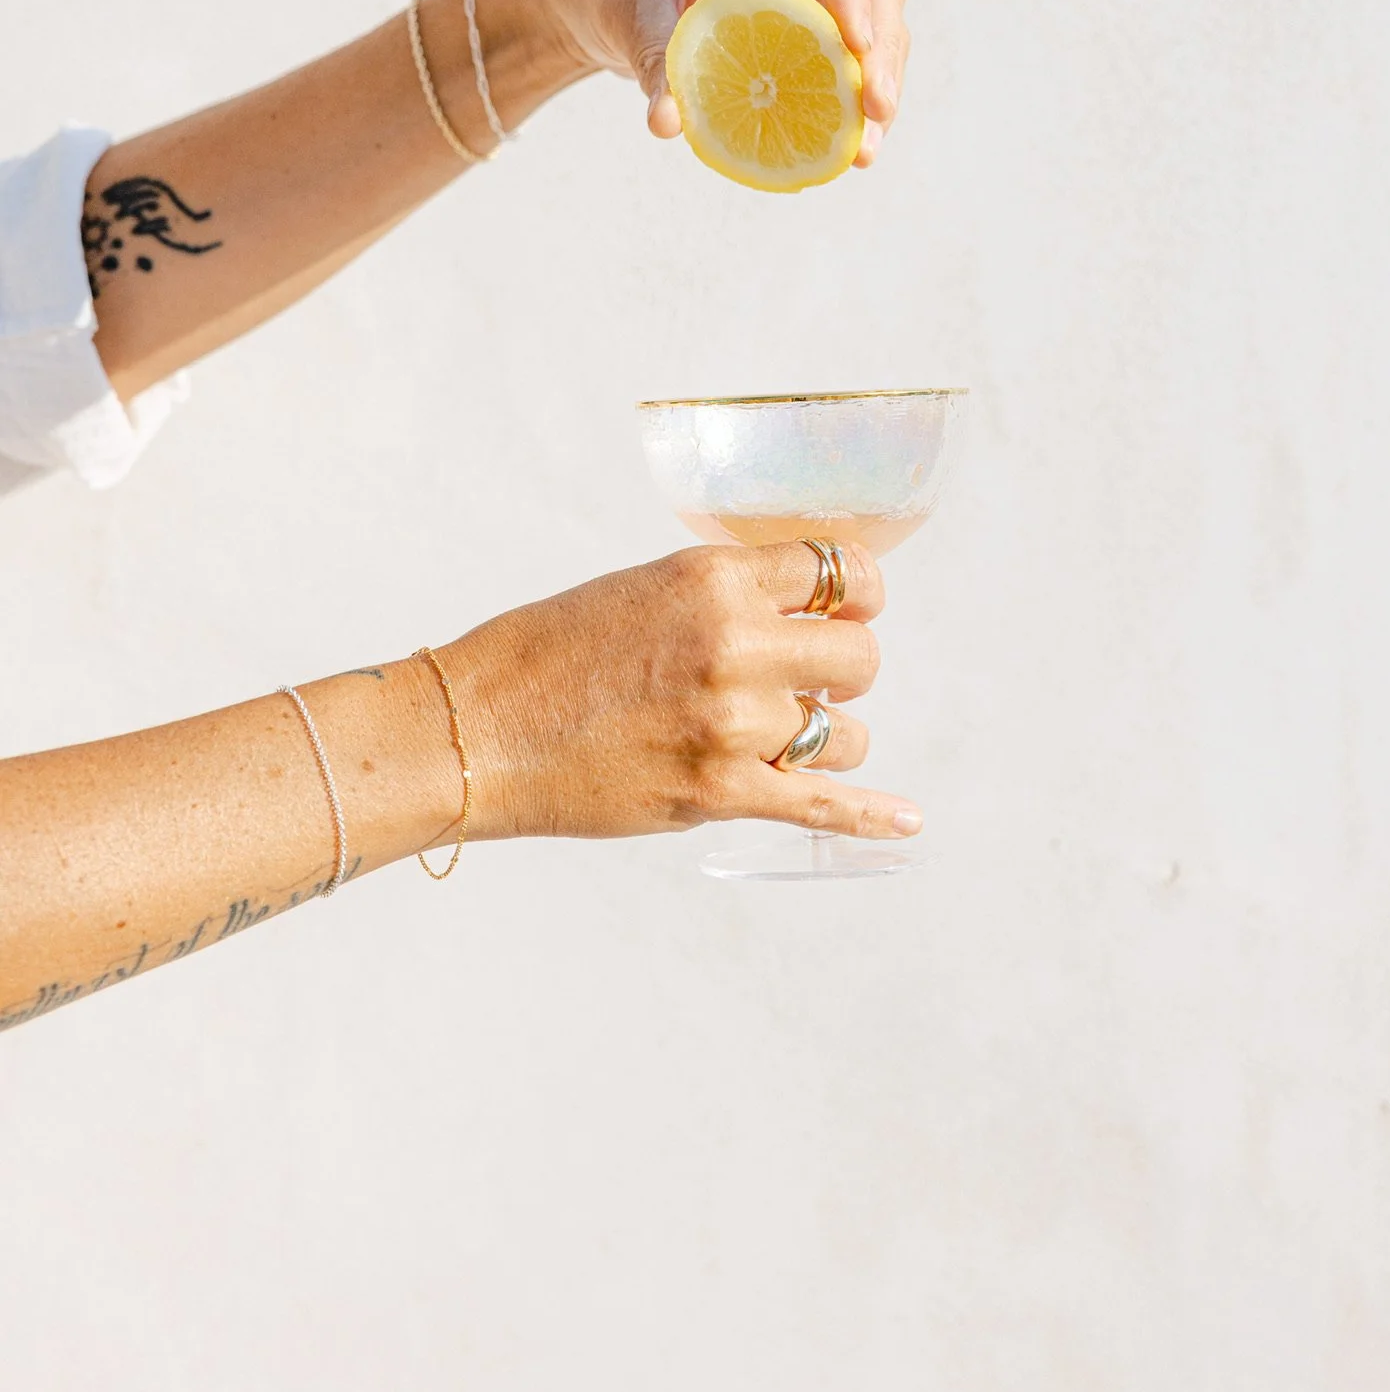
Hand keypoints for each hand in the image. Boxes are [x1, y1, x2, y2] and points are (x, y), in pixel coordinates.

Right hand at [444, 541, 922, 840]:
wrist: (481, 727)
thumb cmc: (548, 653)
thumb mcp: (646, 588)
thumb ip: (725, 596)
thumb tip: (797, 609)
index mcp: (714, 578)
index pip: (837, 569)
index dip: (857, 591)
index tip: (853, 605)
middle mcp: (735, 644)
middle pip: (858, 654)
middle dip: (842, 667)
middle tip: (806, 678)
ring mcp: (732, 723)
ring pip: (846, 732)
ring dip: (827, 736)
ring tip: (782, 736)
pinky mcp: (718, 791)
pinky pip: (821, 805)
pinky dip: (869, 816)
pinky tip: (905, 821)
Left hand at [551, 0, 910, 167]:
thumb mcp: (623, 15)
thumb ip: (653, 62)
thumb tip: (666, 124)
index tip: (858, 46)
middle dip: (881, 44)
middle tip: (876, 111)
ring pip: (875, 11)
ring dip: (880, 77)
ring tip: (866, 147)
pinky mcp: (808, 7)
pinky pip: (852, 45)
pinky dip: (856, 91)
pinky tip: (854, 143)